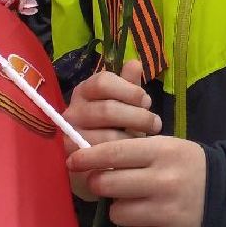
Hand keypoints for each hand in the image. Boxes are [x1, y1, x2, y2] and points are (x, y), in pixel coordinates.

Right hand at [64, 59, 160, 198]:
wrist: (99, 163)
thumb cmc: (116, 127)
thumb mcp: (125, 105)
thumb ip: (129, 86)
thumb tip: (134, 63)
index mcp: (85, 91)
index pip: (102, 82)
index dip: (129, 91)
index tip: (147, 101)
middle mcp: (73, 111)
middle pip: (106, 109)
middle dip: (137, 117)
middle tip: (155, 124)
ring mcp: (70, 136)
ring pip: (105, 135)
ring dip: (131, 139)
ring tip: (146, 141)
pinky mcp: (75, 160)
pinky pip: (101, 158)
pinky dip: (120, 157)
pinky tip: (132, 157)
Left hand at [67, 136, 206, 226]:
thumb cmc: (190, 168)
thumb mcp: (168, 149)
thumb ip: (134, 153)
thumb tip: (91, 162)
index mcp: (163, 152)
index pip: (114, 153)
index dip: (88, 157)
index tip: (72, 161)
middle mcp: (163, 181)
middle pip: (108, 184)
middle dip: (100, 184)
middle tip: (106, 184)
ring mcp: (166, 213)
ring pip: (118, 213)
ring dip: (121, 209)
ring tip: (139, 203)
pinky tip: (154, 221)